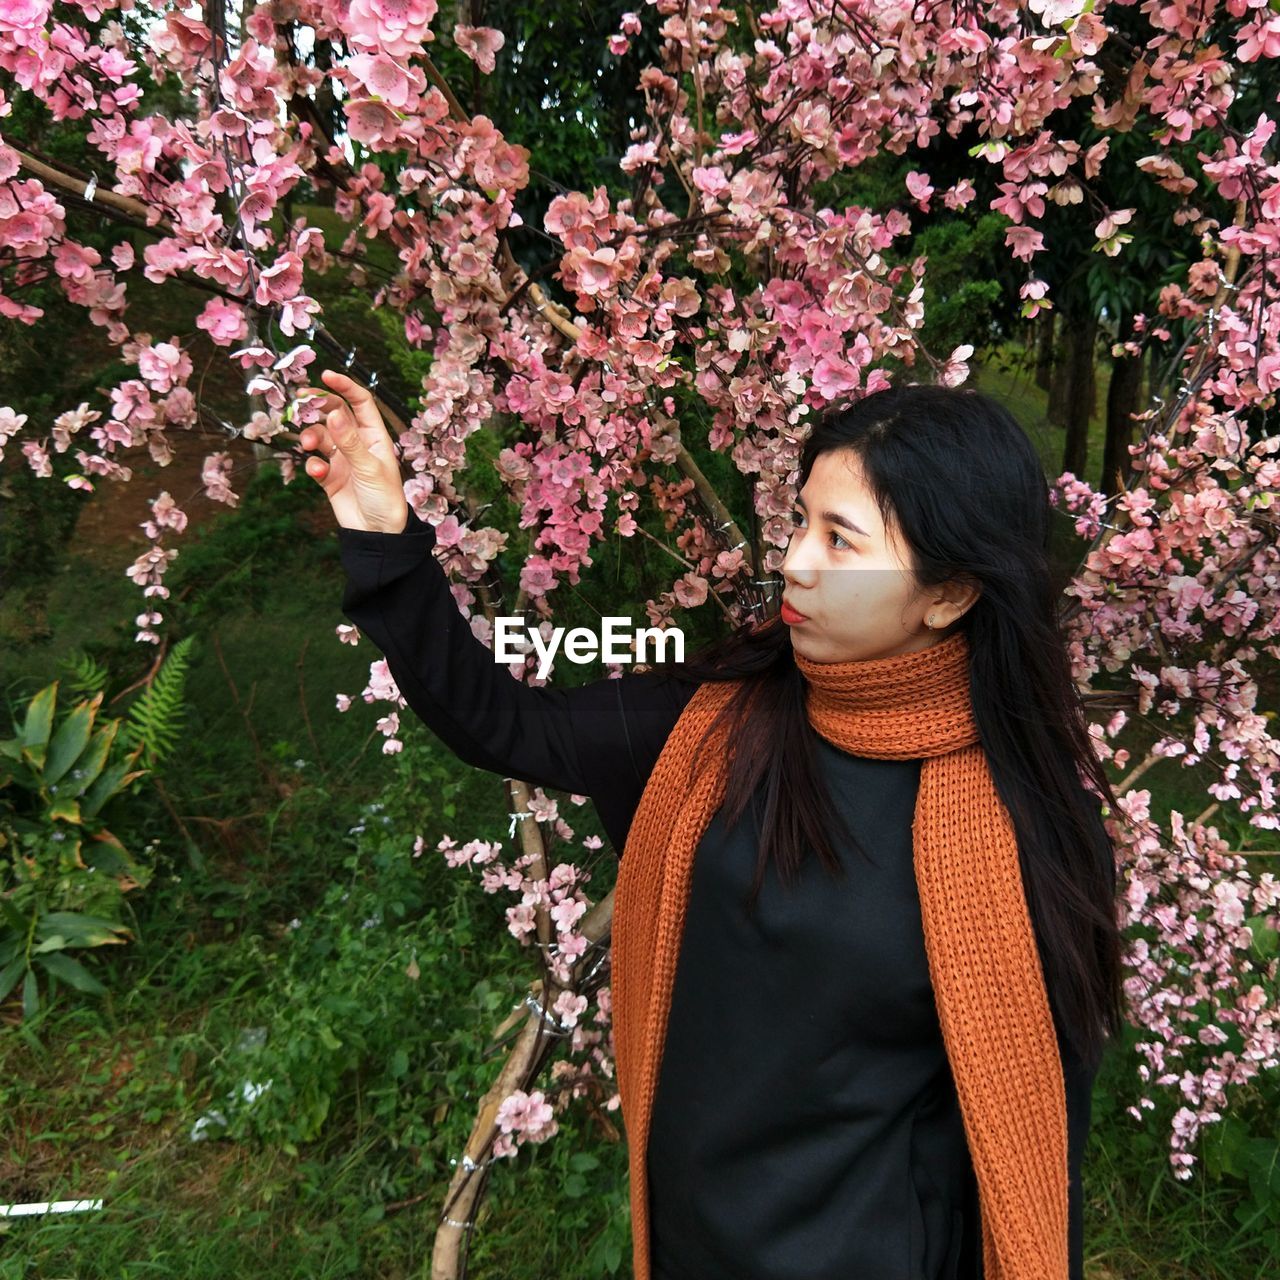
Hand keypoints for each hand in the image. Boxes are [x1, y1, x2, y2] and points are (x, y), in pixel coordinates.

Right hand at [294, 369, 409, 533]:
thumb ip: (349, 441)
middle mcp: (357, 443)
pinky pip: (315, 462)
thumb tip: (334, 412)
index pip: (360, 402)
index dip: (344, 386)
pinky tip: (318, 473)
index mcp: (374, 436)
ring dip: (310, 436)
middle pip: (334, 413)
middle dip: (318, 407)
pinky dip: (312, 464)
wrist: (378, 533)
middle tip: (300, 402)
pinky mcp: (329, 476)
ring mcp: (342, 459)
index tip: (325, 376)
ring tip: (308, 445)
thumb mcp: (369, 468)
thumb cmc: (384, 499)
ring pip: (320, 436)